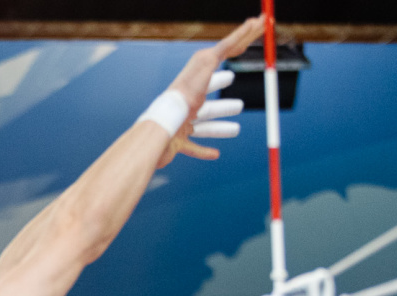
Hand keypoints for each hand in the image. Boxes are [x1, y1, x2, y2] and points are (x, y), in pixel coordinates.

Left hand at [158, 17, 263, 167]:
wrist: (156, 135)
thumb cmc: (178, 104)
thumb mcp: (202, 72)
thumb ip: (218, 55)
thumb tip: (233, 39)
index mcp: (190, 89)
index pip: (210, 79)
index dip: (223, 76)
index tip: (232, 77)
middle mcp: (183, 108)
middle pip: (208, 105)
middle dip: (224, 104)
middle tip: (241, 104)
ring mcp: (178, 127)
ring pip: (203, 128)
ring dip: (219, 128)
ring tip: (236, 129)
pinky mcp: (175, 145)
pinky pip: (192, 149)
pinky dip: (204, 151)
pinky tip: (215, 154)